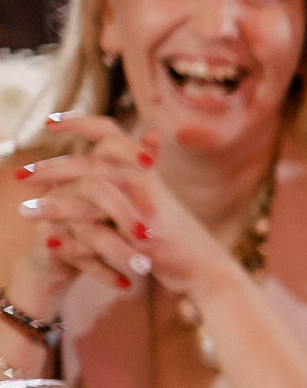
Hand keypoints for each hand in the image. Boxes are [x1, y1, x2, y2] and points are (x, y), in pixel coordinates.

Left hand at [15, 115, 233, 299]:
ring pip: (92, 195)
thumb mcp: (161, 195)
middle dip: (52, 169)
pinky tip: (49, 243)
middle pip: (93, 163)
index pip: (110, 131)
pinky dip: (71, 239)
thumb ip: (146, 168)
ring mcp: (146, 206)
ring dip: (53, 205)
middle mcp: (145, 180)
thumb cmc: (177, 231)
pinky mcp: (144, 234)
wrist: (204, 265)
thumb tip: (150, 134)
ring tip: (25, 212)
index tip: (47, 122)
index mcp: (143, 168)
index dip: (79, 122)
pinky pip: (99, 231)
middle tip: (20, 176)